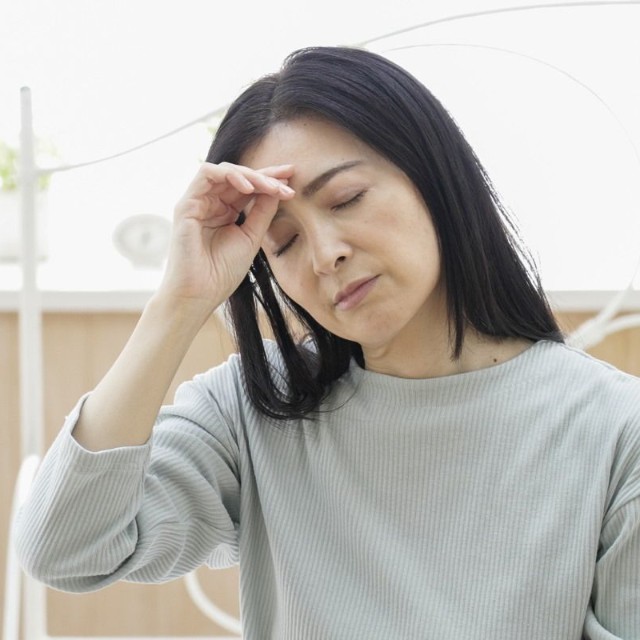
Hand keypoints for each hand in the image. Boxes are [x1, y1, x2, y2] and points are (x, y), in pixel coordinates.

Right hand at [158, 162, 294, 312]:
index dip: (269, 180)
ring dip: (250, 175)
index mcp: (225, 212)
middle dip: (265, 175)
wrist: (200, 294)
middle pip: (238, 176)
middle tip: (287, 181)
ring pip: (225, 171)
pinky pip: (206, 174)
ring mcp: (197, 202)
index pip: (248, 188)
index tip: (292, 180)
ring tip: (271, 187)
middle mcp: (210, 204)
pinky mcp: (186, 204)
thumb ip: (263, 212)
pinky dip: (229, 175)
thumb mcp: (251, 238)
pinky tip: (248, 187)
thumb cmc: (222, 273)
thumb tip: (278, 189)